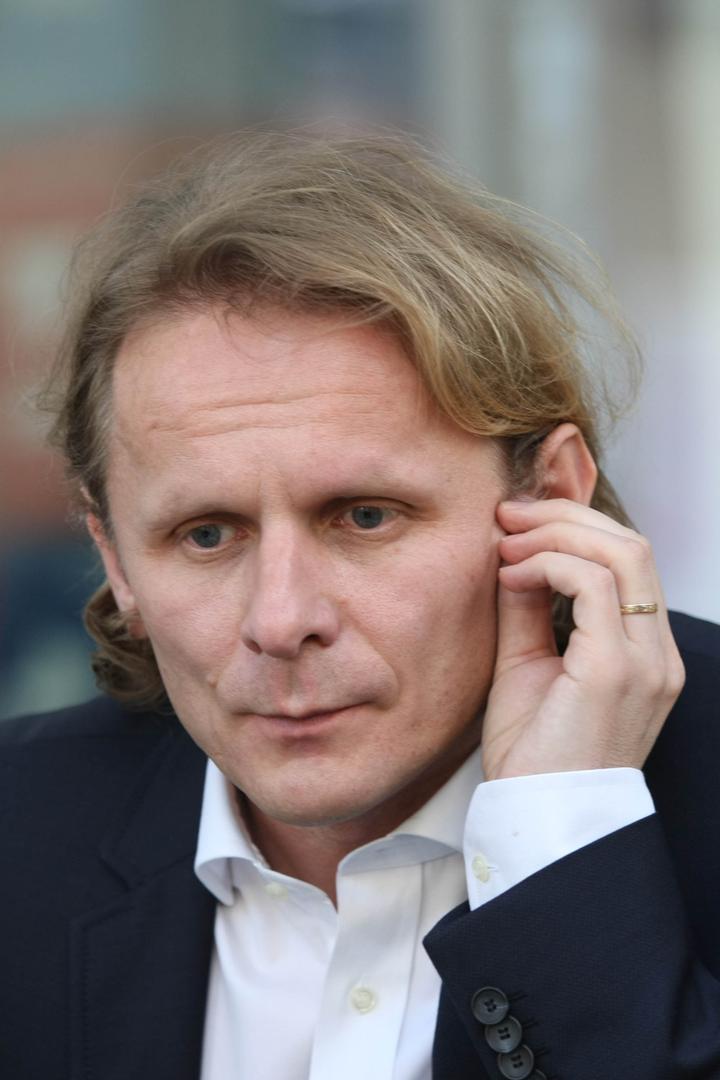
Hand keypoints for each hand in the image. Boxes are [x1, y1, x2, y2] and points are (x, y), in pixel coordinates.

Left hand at [481, 498, 685, 780]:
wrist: (538, 818)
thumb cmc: (533, 753)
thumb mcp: (528, 664)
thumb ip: (529, 608)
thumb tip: (515, 553)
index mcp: (643, 652)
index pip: (629, 560)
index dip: (574, 526)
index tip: (516, 523)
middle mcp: (657, 653)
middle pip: (631, 544)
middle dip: (565, 515)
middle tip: (509, 515)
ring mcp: (644, 662)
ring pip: (622, 553)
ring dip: (555, 534)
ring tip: (506, 542)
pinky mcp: (617, 672)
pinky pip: (594, 586)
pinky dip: (549, 565)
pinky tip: (512, 575)